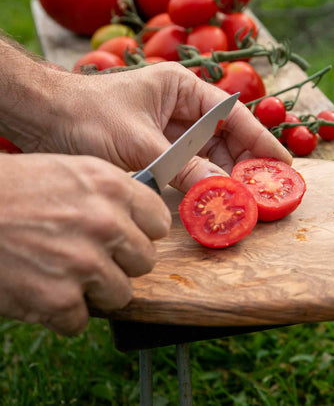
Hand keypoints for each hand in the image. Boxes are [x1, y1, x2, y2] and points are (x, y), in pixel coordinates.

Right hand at [0, 153, 170, 334]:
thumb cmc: (13, 189)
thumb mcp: (72, 173)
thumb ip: (112, 195)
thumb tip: (139, 220)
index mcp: (112, 187)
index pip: (159, 222)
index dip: (144, 232)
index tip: (131, 236)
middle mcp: (105, 224)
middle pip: (145, 261)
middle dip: (121, 263)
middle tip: (92, 255)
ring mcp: (84, 263)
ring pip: (121, 295)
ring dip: (96, 290)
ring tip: (66, 272)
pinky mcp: (59, 299)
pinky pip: (81, 320)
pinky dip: (62, 312)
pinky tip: (42, 288)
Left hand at [19, 62, 291, 191]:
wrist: (43, 119)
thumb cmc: (87, 115)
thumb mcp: (139, 143)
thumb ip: (181, 168)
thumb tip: (221, 191)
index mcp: (182, 90)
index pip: (232, 116)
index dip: (260, 140)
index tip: (282, 164)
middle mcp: (181, 110)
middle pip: (225, 140)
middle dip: (244, 167)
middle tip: (264, 195)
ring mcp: (170, 133)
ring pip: (208, 158)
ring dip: (223, 180)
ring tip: (245, 203)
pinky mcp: (158, 153)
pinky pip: (187, 170)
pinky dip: (199, 186)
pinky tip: (213, 202)